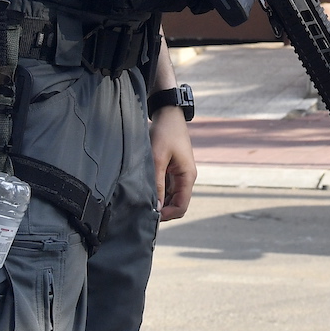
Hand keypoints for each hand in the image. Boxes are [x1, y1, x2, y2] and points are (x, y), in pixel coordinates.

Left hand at [149, 106, 195, 221]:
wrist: (169, 115)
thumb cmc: (165, 133)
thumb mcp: (158, 158)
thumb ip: (157, 184)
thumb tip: (156, 208)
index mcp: (188, 176)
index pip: (182, 207)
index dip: (167, 215)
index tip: (150, 215)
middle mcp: (186, 178)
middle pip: (177, 205)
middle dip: (162, 210)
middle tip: (142, 210)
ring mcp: (179, 175)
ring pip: (171, 198)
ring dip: (159, 202)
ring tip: (142, 201)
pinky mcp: (172, 171)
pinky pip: (167, 189)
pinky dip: (158, 193)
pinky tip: (145, 191)